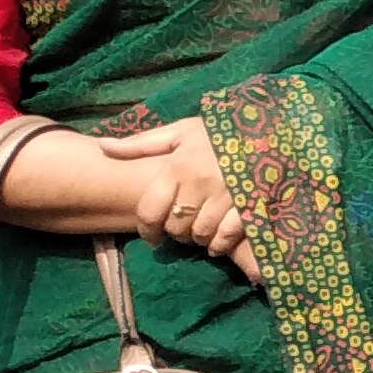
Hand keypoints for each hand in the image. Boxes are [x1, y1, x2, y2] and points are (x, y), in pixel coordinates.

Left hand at [104, 121, 259, 280]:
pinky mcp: (250, 206)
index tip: (152, 237)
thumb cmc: (220, 131)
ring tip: (199, 233)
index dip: (147, 230)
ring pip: (200, 234)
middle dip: (174, 233)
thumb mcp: (180, 132)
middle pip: (175, 226)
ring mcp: (227, 197)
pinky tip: (217, 241)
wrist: (270, 128)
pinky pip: (227, 236)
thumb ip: (142, 143)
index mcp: (178, 167)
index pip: (150, 211)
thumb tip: (103, 147)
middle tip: (180, 230)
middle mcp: (200, 184)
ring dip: (196, 239)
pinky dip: (219, 244)